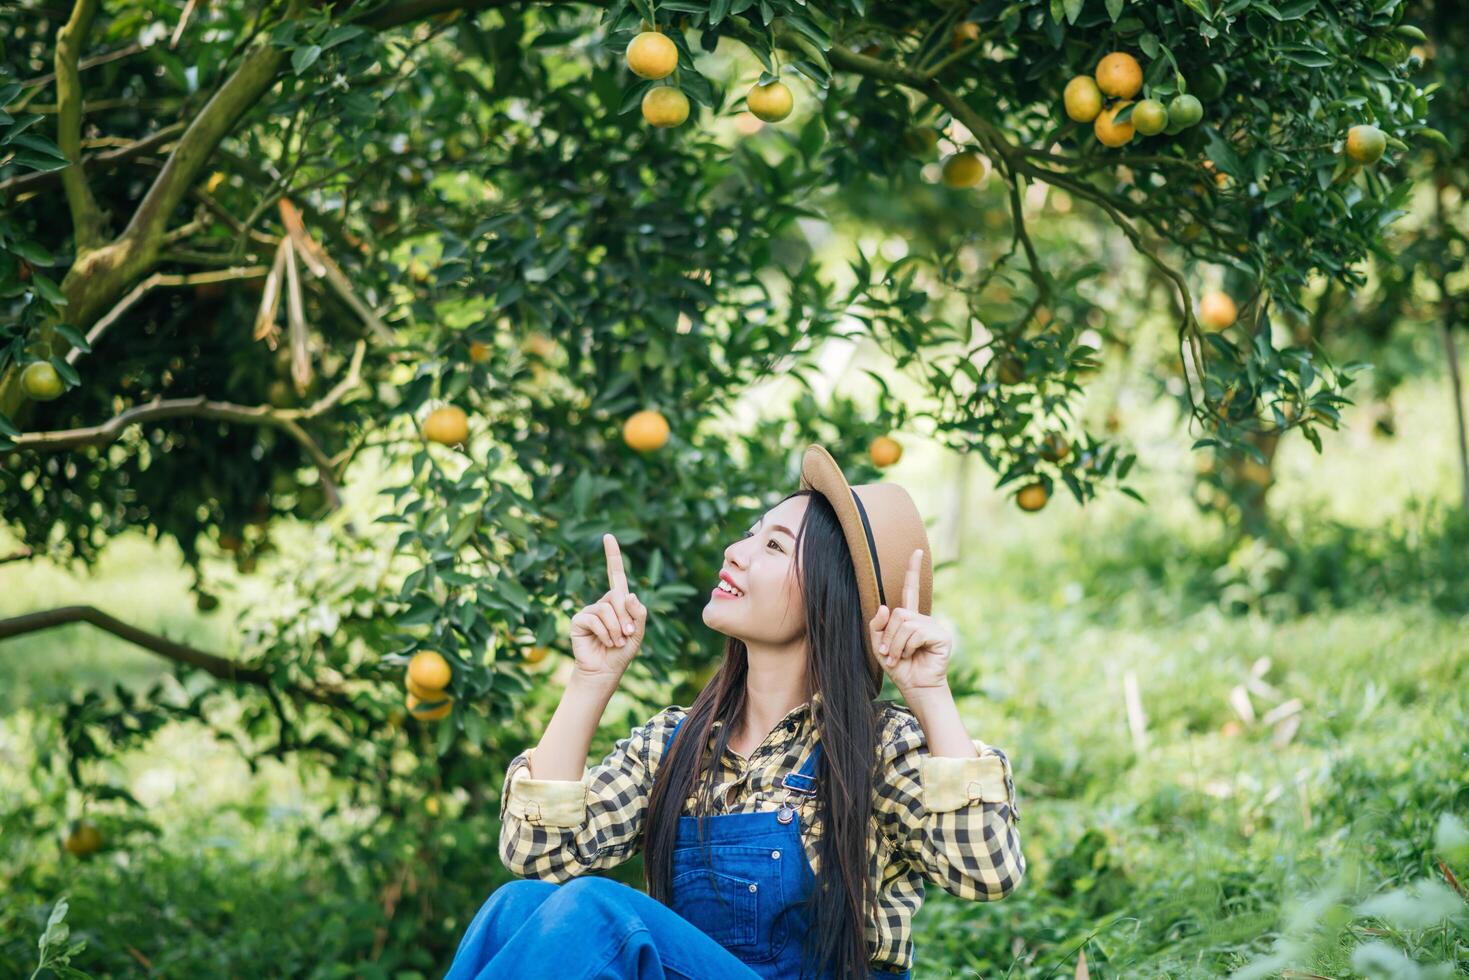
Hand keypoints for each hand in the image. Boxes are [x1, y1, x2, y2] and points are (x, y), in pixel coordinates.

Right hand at [570, 533, 646, 682]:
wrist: (605, 671)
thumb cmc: (621, 652)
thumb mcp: (638, 632)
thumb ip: (639, 613)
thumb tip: (629, 594)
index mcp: (618, 602)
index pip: (615, 574)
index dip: (612, 555)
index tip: (608, 536)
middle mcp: (603, 602)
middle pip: (618, 597)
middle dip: (626, 617)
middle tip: (627, 635)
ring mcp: (590, 610)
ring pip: (607, 609)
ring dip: (617, 628)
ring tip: (616, 642)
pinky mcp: (579, 620)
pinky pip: (595, 618)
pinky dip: (606, 632)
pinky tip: (606, 642)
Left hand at [868, 548, 952, 694]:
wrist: (916, 688)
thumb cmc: (900, 668)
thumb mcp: (880, 646)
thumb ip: (878, 626)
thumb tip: (885, 607)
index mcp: (910, 618)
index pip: (911, 590)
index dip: (913, 570)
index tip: (916, 551)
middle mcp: (923, 619)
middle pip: (899, 613)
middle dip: (889, 636)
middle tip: (890, 654)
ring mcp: (934, 626)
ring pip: (905, 623)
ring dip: (897, 644)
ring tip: (900, 657)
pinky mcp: (942, 636)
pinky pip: (916, 633)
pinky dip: (908, 646)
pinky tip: (912, 656)